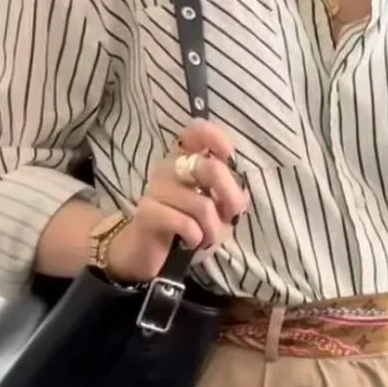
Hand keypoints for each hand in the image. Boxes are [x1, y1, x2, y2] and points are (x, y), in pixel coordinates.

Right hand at [106, 120, 247, 283]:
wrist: (151, 254)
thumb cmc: (189, 226)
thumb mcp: (217, 210)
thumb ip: (229, 194)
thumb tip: (241, 192)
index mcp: (187, 160)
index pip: (197, 132)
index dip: (216, 138)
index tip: (228, 156)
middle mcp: (170, 167)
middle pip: (211, 169)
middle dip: (231, 198)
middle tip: (230, 216)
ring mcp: (156, 188)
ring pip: (202, 204)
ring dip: (212, 229)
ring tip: (206, 237)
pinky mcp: (146, 211)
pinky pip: (184, 222)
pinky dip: (195, 236)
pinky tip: (190, 241)